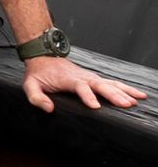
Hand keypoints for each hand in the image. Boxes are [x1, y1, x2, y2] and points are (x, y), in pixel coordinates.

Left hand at [23, 54, 145, 113]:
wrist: (44, 57)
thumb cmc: (38, 74)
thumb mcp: (30, 85)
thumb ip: (36, 97)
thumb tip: (49, 109)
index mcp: (68, 79)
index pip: (80, 87)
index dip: (88, 96)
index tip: (95, 106)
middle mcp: (83, 77)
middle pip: (100, 86)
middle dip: (113, 95)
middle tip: (125, 104)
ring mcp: (91, 77)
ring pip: (110, 84)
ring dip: (124, 92)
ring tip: (136, 100)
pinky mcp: (95, 79)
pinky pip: (113, 83)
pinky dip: (126, 88)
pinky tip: (137, 95)